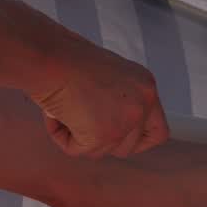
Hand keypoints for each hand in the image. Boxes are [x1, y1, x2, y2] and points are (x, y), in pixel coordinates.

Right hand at [26, 27, 168, 158]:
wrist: (47, 55)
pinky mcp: (102, 135)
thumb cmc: (66, 58)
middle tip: (79, 119)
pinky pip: (78, 150)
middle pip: (129, 147)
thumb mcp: (108, 77)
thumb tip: (110, 125)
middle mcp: (144, 105)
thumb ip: (119, 100)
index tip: (116, 137)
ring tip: (63, 109)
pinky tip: (53, 113)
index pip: (158, 131)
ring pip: (103, 151)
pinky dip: (61, 136)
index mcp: (147, 87)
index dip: (137, 140)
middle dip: (103, 141)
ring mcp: (126, 122)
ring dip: (80, 136)